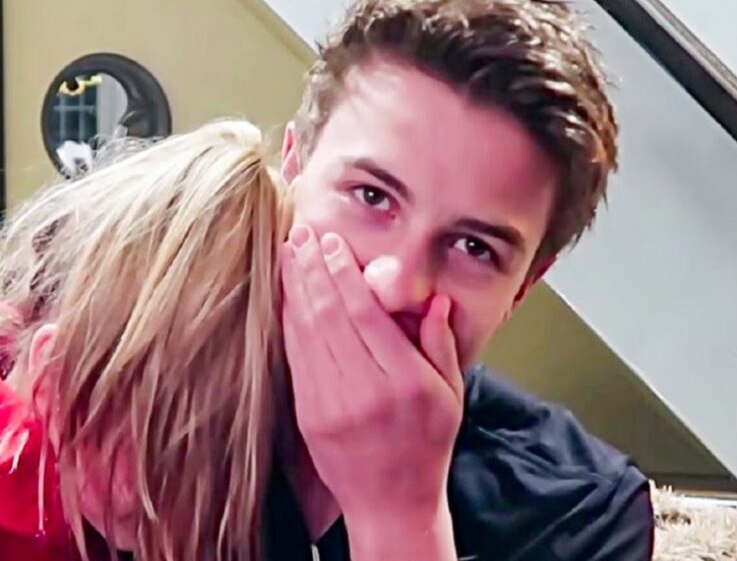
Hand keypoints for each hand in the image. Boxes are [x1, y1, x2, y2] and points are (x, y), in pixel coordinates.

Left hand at [281, 225, 463, 559]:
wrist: (391, 503)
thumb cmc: (425, 449)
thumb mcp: (450, 396)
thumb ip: (440, 345)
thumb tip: (434, 299)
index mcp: (403, 382)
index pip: (365, 313)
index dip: (343, 272)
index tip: (331, 242)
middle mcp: (365, 390)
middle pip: (329, 315)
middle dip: (312, 268)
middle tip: (301, 233)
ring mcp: (331, 404)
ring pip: (306, 332)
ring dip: (294, 287)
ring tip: (289, 252)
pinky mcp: (308, 414)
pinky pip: (295, 357)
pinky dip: (288, 321)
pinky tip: (286, 295)